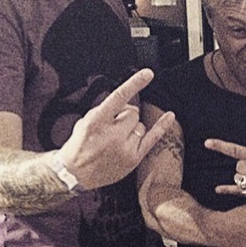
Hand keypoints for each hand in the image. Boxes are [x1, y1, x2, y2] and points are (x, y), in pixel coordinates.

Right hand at [59, 69, 173, 188]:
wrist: (75, 173)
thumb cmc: (80, 145)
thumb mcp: (84, 121)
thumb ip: (104, 110)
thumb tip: (124, 102)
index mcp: (96, 123)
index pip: (119, 98)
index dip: (134, 84)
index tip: (148, 73)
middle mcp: (112, 135)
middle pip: (133, 113)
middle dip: (125, 116)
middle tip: (114, 126)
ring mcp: (125, 148)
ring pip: (140, 125)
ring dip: (132, 128)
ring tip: (117, 139)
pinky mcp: (134, 159)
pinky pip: (153, 138)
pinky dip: (162, 126)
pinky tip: (169, 116)